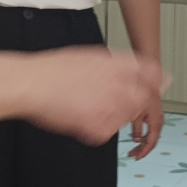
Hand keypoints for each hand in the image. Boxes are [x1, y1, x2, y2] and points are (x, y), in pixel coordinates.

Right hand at [26, 48, 166, 145]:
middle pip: (143, 98)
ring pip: (126, 117)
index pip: (151, 72)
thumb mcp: (92, 55)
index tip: (154, 84)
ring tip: (87, 104)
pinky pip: (109, 131)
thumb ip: (120, 63)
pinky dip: (98, 126)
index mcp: (117, 66)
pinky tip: (80, 115)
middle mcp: (119, 86)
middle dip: (134, 100)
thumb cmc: (55, 69)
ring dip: (114, 113)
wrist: (32, 84)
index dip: (155, 79)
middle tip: (109, 99)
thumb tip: (142, 68)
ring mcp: (110, 108)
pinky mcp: (99, 128)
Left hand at [128, 94, 163, 159]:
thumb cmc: (143, 92)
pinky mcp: (152, 114)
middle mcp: (158, 120)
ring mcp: (156, 117)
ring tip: (133, 148)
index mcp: (156, 120)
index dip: (144, 151)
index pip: (152, 141)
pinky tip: (136, 137)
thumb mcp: (136, 112)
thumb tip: (135, 139)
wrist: (147, 81)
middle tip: (132, 154)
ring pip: (150, 135)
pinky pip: (148, 128)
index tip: (137, 157)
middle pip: (152, 140)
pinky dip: (142, 134)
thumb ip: (136, 127)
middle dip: (142, 148)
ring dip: (141, 142)